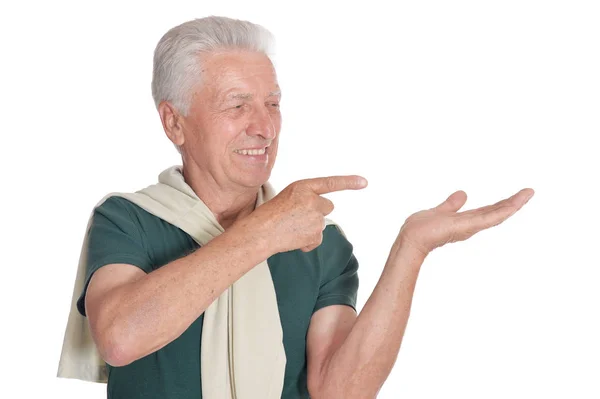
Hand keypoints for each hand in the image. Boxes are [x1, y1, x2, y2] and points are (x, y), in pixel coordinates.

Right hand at [246, 175, 367, 253]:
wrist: (261, 232)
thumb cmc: (269, 215)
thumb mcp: (288, 198)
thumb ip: (306, 199)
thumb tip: (319, 214)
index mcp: (303, 186)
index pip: (330, 183)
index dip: (349, 182)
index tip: (364, 182)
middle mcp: (312, 200)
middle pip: (327, 206)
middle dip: (317, 212)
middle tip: (297, 217)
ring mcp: (315, 217)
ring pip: (320, 224)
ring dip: (309, 228)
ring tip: (290, 228)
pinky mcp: (316, 234)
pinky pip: (316, 239)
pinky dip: (307, 241)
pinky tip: (293, 238)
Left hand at [397, 188, 534, 256]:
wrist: (412, 238)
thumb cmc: (421, 229)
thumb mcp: (440, 211)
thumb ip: (451, 204)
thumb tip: (463, 193)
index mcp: (464, 220)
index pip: (487, 211)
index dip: (501, 203)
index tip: (516, 195)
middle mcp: (471, 224)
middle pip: (496, 212)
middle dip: (513, 202)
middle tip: (529, 192)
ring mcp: (471, 226)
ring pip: (497, 214)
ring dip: (514, 204)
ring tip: (529, 193)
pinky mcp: (469, 227)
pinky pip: (490, 218)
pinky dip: (504, 210)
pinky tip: (516, 204)